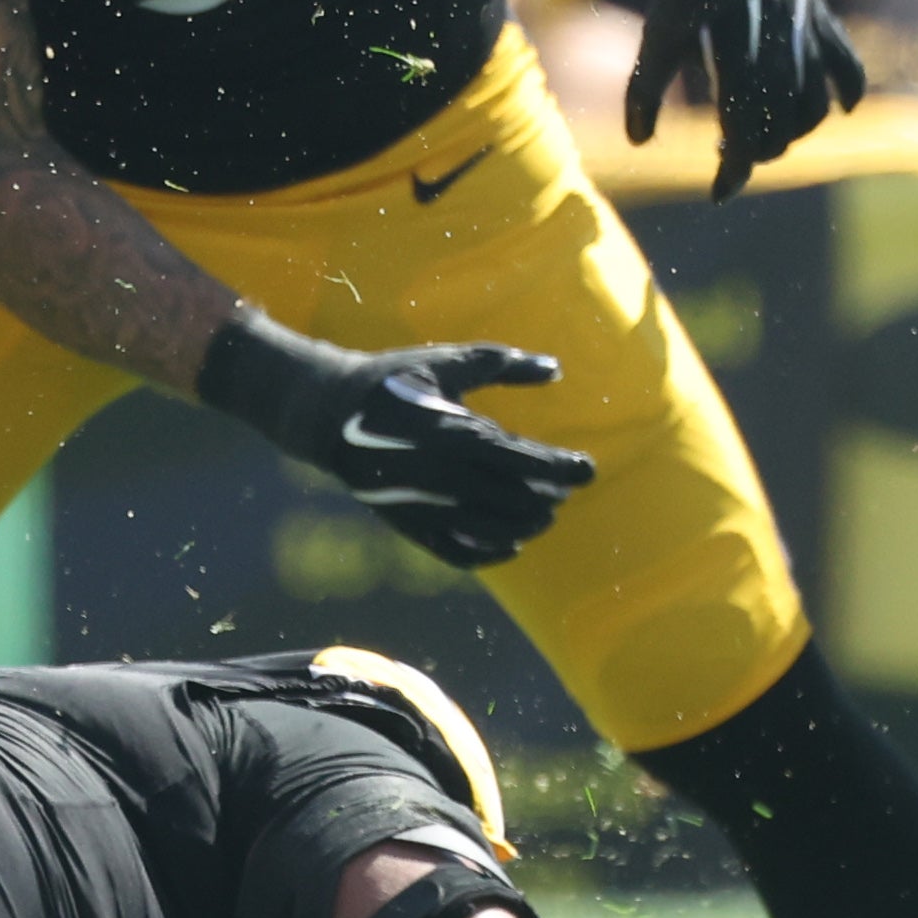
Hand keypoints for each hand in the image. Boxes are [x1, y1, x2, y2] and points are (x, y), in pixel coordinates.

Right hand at [197, 313, 593, 566]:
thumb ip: (502, 364)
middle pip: (516, 499)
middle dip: (548, 498)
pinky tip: (510, 547)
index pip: (525, 459)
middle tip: (564, 490)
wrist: (329, 413)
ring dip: (526, 526)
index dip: (561, 468)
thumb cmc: (393, 380)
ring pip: (492, 531)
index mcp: (456, 432)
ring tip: (543, 517)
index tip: (588, 470)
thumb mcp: (446, 361)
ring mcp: (428, 504)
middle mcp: (446, 475)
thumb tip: (555, 368)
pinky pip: (457, 553)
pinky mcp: (411, 524)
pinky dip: (489, 555)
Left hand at [625, 0, 866, 196]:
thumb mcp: (659, 35)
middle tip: (733, 155)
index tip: (719, 192)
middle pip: (781, 130)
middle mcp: (780, 54)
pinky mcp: (823, 22)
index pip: (743, 136)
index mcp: (738, 61)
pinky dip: (848, 93)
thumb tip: (639, 143)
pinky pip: (848, 67)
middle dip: (758, 153)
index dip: (733, 172)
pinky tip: (839, 111)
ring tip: (770, 137)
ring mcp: (807, 38)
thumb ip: (644, 90)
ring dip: (794, 132)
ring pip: (816, 107)